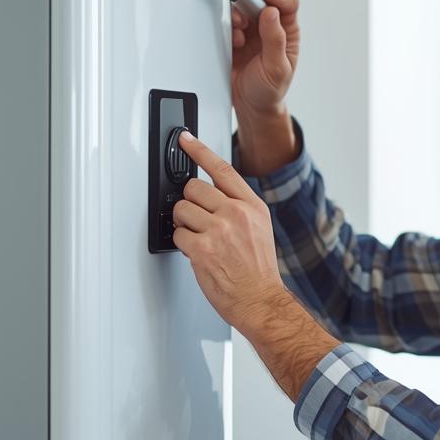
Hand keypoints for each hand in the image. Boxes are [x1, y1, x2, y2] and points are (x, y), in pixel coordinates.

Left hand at [172, 131, 285, 333]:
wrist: (261, 300)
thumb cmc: (258, 270)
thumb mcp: (259, 228)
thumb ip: (238, 207)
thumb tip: (210, 196)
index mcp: (251, 206)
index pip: (222, 169)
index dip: (200, 151)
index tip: (186, 139)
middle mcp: (236, 214)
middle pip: (194, 187)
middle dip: (190, 204)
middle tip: (198, 220)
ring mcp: (219, 231)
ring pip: (182, 209)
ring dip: (184, 224)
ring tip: (198, 238)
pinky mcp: (203, 249)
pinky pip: (178, 234)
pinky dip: (183, 244)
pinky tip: (197, 253)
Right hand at [231, 0, 299, 120]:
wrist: (250, 106)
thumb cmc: (269, 90)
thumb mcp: (277, 68)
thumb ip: (275, 40)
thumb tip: (271, 13)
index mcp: (288, 33)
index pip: (287, 4)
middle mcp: (271, 29)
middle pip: (262, 1)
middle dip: (250, 4)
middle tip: (243, 17)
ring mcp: (253, 32)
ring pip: (244, 9)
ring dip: (238, 17)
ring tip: (239, 33)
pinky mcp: (236, 38)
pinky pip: (230, 23)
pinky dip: (229, 28)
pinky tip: (234, 42)